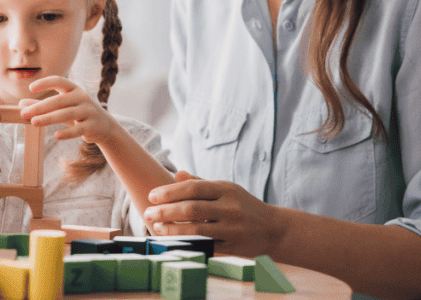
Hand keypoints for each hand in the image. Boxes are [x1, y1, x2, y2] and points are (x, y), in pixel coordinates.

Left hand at [18, 76, 120, 145]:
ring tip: (34, 122)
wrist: (104, 126)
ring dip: (49, 118)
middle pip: (59, 100)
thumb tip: (21, 104)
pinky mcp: (92, 126)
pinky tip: (56, 136)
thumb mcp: (62, 107)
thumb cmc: (79, 114)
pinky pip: (78, 129)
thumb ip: (44, 105)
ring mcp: (88, 111)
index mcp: (74, 89)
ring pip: (67, 114)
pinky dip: (67, 133)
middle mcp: (82, 97)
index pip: (60, 81)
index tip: (31, 88)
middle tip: (24, 113)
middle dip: (41, 106)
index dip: (46, 83)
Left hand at [143, 171, 282, 257]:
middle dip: (166, 211)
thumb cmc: (243, 206)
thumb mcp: (226, 189)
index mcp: (226, 189)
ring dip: (172, 229)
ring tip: (156, 227)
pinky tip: (173, 241)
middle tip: (147, 213)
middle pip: (191, 209)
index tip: (151, 196)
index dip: (169, 192)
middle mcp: (230, 207)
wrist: (274, 228)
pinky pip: (205, 246)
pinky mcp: (232, 246)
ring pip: (196, 229)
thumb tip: (176, 174)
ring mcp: (232, 228)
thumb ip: (200, 183)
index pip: (192, 188)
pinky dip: (186, 243)